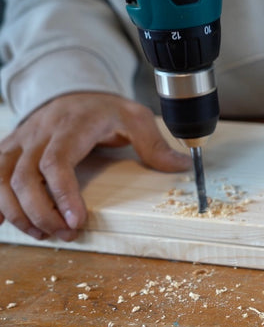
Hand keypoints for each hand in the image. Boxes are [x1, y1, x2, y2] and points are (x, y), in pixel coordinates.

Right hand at [0, 92, 191, 241]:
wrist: (73, 91)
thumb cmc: (104, 109)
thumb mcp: (135, 118)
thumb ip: (154, 143)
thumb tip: (182, 166)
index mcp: (72, 127)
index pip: (57, 161)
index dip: (62, 194)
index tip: (75, 221)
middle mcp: (39, 134)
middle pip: (23, 176)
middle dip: (40, 212)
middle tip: (64, 235)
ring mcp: (21, 142)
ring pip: (1, 178)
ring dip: (16, 211)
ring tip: (41, 234)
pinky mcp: (10, 150)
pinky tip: (4, 221)